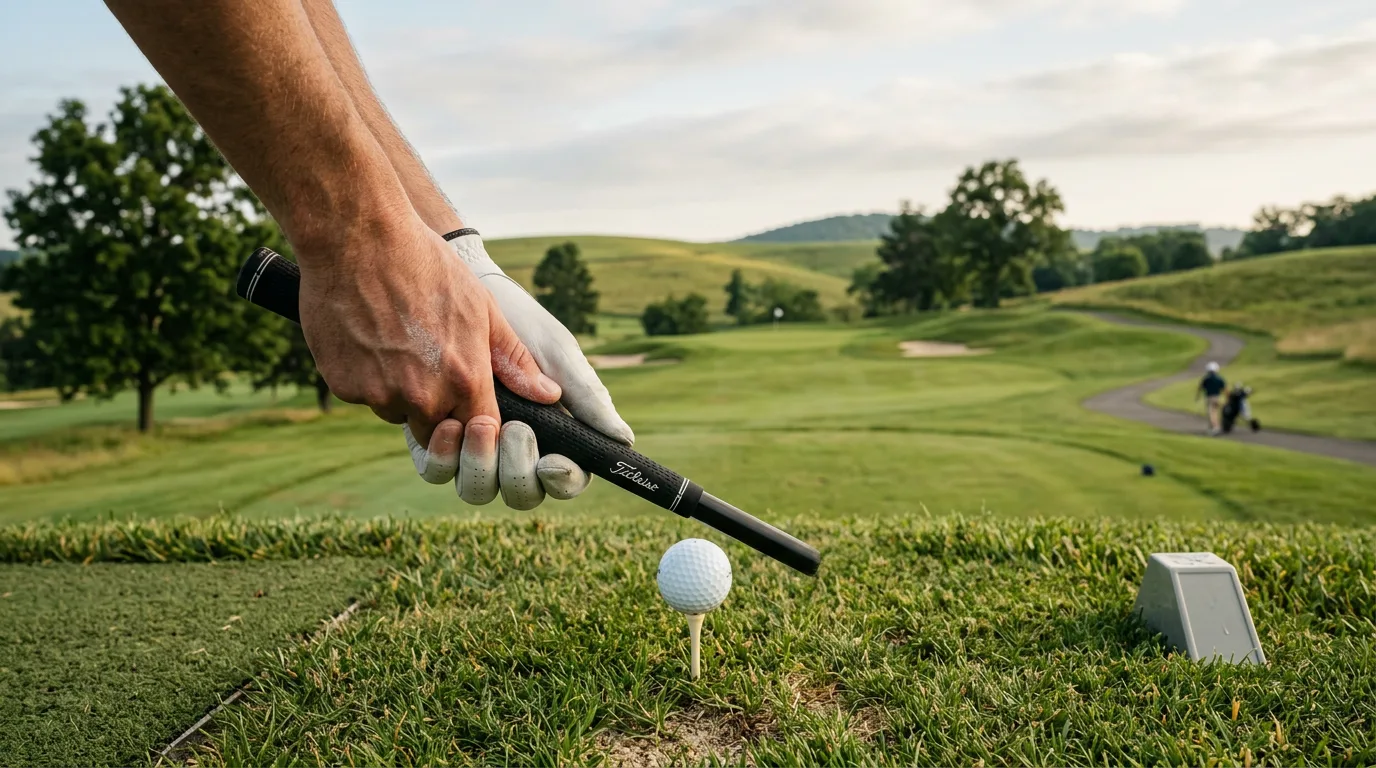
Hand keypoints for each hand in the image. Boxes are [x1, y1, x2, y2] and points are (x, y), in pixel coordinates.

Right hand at [297, 215, 562, 457]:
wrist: (357, 238)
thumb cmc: (426, 266)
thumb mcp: (483, 307)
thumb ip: (514, 359)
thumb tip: (548, 395)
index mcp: (464, 380)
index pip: (481, 434)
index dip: (477, 426)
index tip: (472, 407)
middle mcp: (422, 396)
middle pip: (437, 433)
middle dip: (438, 413)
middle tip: (429, 363)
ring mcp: (379, 393)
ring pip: (397, 413)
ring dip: (400, 393)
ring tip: (397, 340)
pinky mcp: (343, 387)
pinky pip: (363, 396)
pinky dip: (367, 377)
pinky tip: (369, 336)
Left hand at [405, 232, 633, 509]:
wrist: (466, 295)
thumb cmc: (523, 323)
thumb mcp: (558, 356)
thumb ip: (587, 398)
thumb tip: (624, 440)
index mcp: (555, 439)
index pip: (566, 480)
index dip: (562, 481)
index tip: (552, 462)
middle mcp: (515, 454)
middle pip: (522, 493)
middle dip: (518, 471)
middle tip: (518, 429)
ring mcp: (475, 451)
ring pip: (478, 490)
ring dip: (480, 466)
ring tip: (481, 424)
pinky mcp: (437, 442)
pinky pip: (438, 471)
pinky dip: (444, 456)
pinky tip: (448, 423)